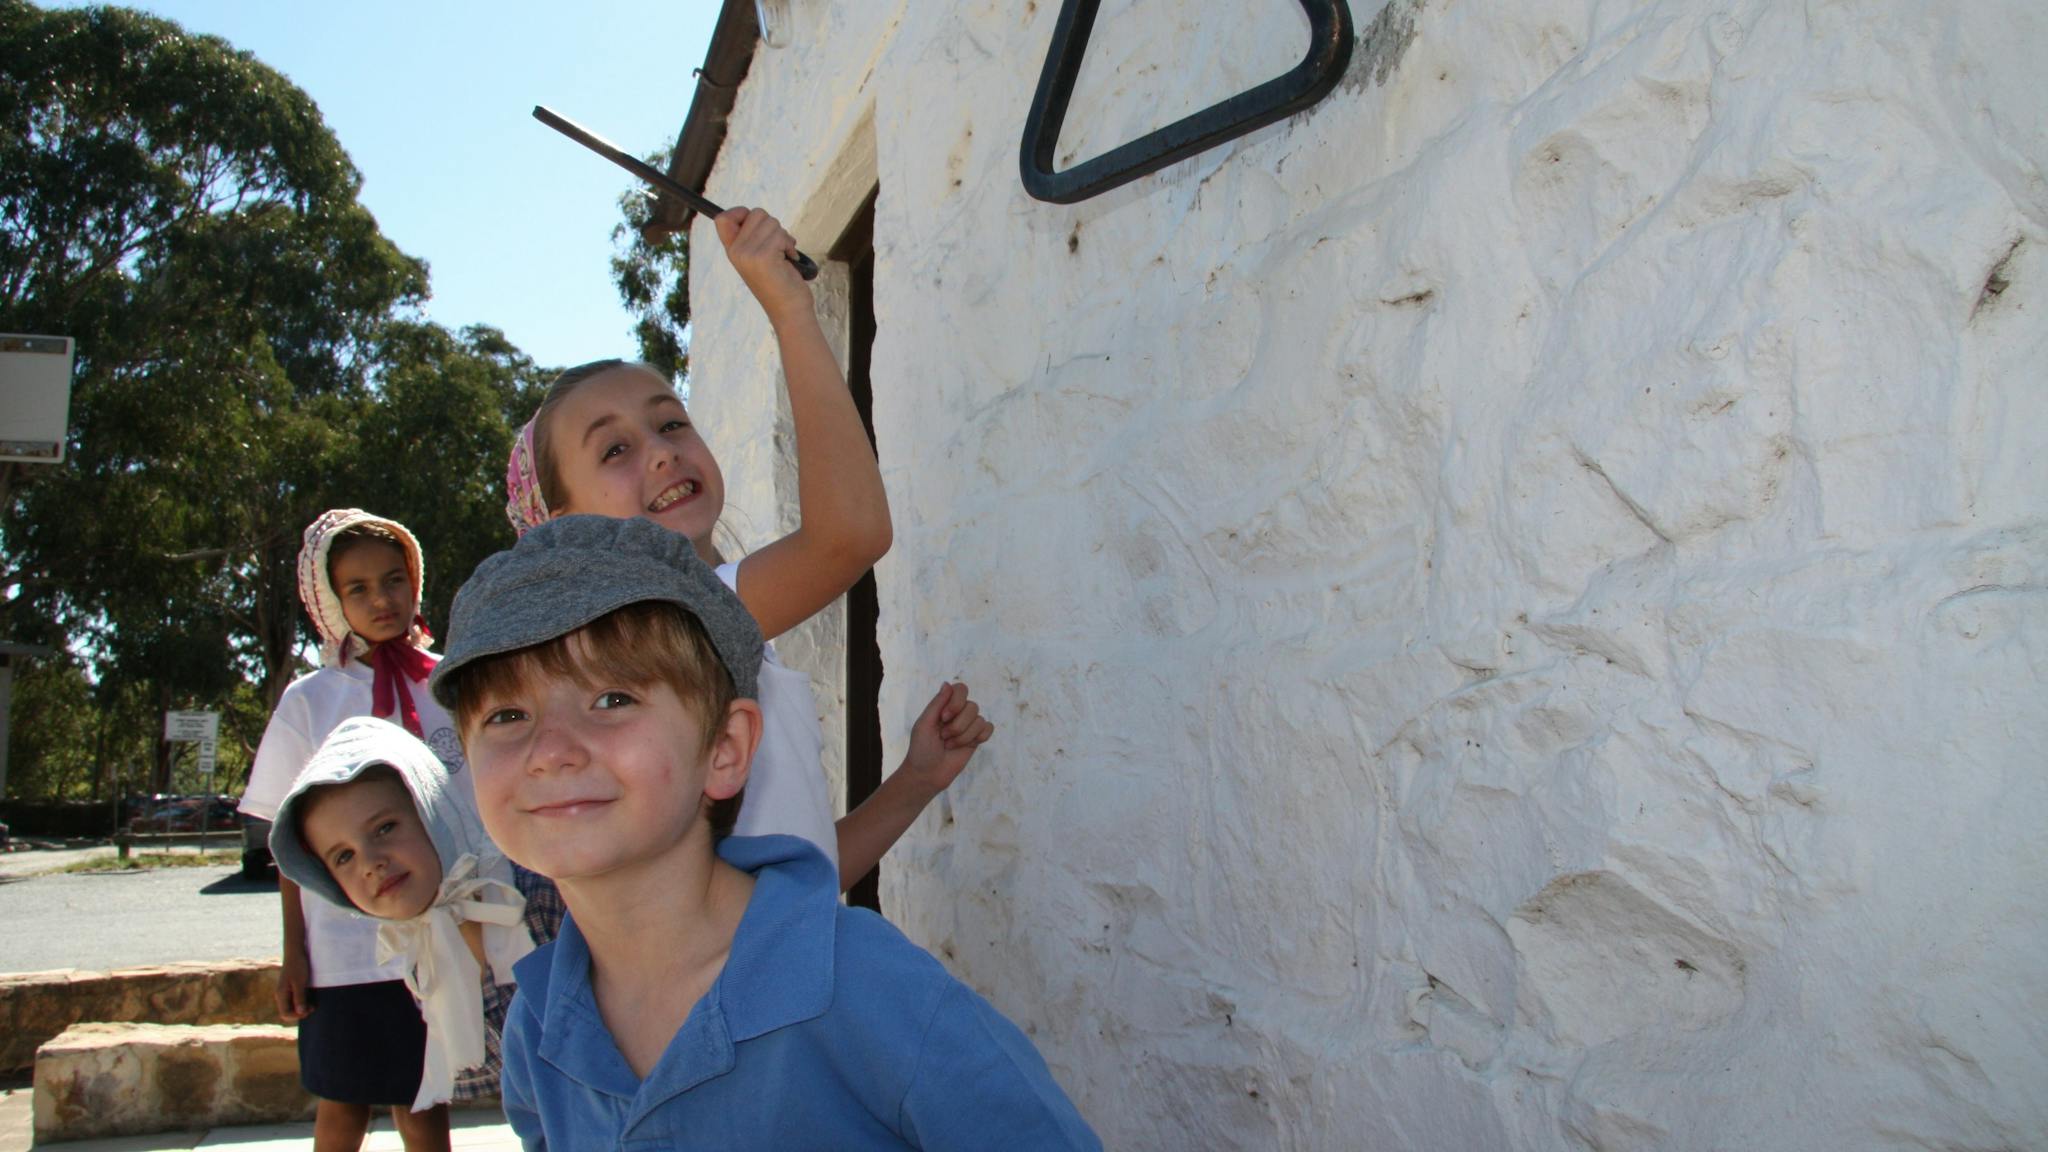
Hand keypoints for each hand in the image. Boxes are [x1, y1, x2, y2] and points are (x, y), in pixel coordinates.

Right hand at [276, 945, 311, 1020]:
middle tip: (312, 1007)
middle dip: (300, 1013)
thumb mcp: (300, 982)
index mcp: (281, 994)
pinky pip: (294, 1000)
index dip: (297, 1016)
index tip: (308, 1010)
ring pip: (292, 1007)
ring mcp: (285, 992)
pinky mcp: (290, 988)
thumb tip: (300, 1013)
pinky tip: (310, 999)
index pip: (285, 1014)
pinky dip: (302, 1002)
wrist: (295, 952)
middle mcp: (281, 995)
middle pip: (288, 1012)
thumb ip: (299, 998)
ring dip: (302, 1008)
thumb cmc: (298, 966)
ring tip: (313, 1004)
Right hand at [714, 206, 811, 323]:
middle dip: (773, 226)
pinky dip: (789, 245)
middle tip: (779, 248)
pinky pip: (780, 235)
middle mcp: (736, 252)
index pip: (722, 218)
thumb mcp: (759, 258)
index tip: (758, 225)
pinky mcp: (763, 257)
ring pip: (771, 222)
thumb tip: (758, 215)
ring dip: (784, 236)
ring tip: (784, 256)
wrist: (789, 311)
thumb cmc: (780, 283)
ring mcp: (748, 254)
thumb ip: (753, 239)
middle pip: (756, 213)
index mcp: (732, 251)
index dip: (741, 212)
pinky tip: (790, 260)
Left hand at [900, 682, 995, 797]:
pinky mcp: (976, 739)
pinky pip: (988, 728)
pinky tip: (968, 745)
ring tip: (949, 745)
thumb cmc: (921, 749)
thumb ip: (937, 703)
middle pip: (972, 706)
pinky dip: (979, 737)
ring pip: (980, 720)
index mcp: (944, 706)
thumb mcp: (924, 724)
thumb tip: (947, 683)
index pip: (961, 689)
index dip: (956, 702)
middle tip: (943, 737)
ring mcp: (968, 726)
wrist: (927, 774)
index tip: (944, 718)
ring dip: (963, 736)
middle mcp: (958, 713)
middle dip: (958, 726)